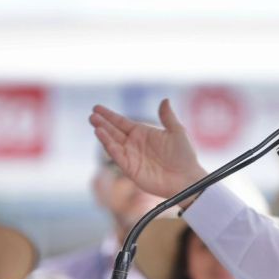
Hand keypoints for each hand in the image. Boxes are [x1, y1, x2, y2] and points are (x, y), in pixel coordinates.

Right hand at [89, 99, 207, 197]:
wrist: (186, 178)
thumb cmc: (184, 156)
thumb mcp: (177, 132)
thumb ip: (168, 117)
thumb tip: (165, 100)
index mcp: (143, 133)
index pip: (122, 122)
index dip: (109, 115)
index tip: (96, 108)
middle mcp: (134, 144)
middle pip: (114, 131)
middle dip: (102, 123)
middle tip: (92, 115)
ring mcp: (131, 156)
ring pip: (112, 142)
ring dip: (103, 134)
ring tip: (95, 123)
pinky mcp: (130, 169)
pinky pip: (117, 155)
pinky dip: (108, 146)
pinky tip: (102, 136)